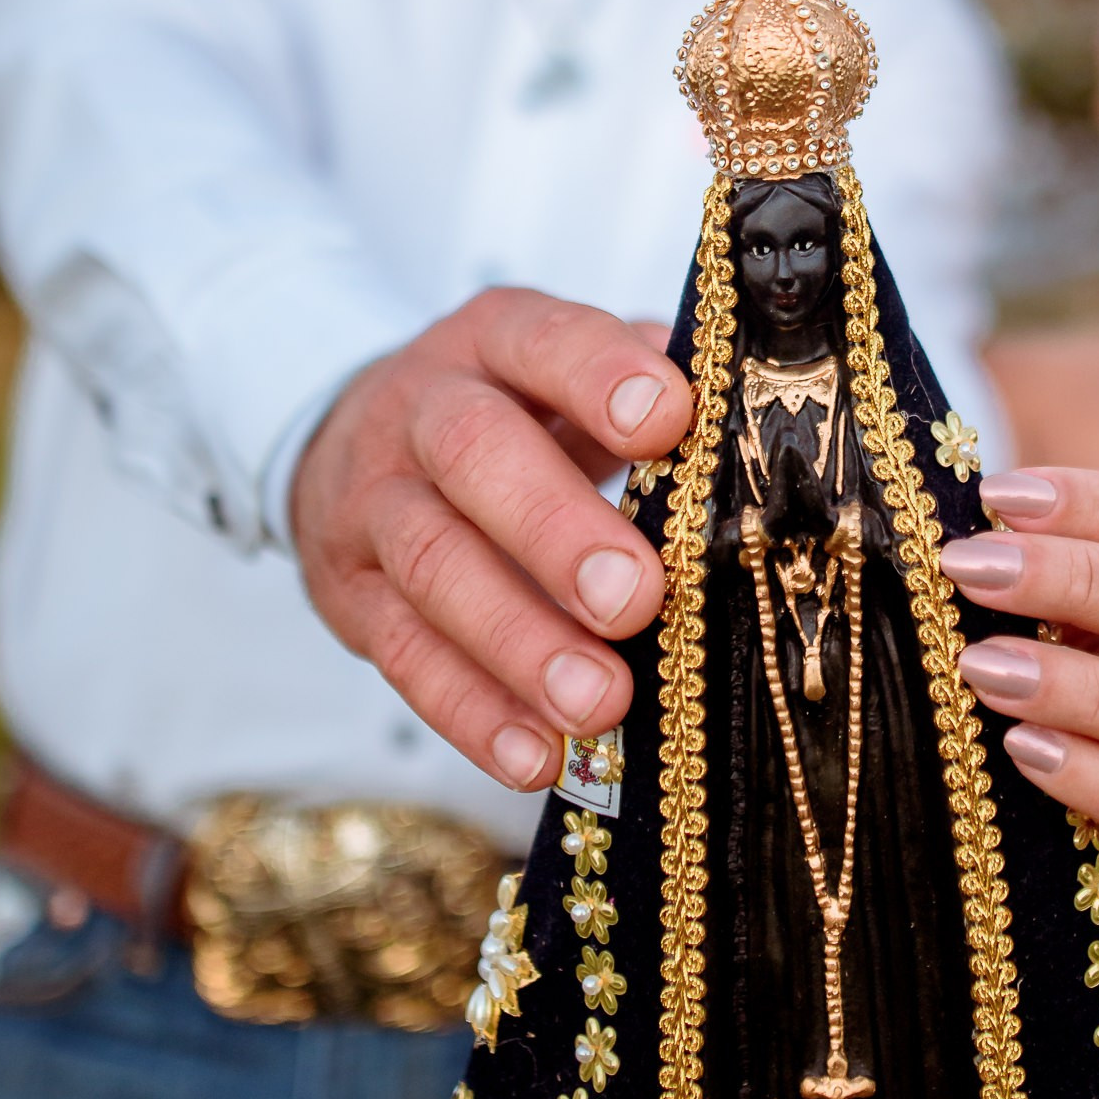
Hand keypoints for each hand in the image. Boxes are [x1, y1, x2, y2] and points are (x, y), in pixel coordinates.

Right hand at [291, 289, 692, 788]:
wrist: (354, 445)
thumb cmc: (511, 417)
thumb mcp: (564, 377)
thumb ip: (647, 393)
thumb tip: (748, 433)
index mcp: (495, 341)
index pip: (543, 340)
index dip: (599, 376)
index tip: (668, 419)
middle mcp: (422, 410)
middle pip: (475, 456)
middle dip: (557, 529)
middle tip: (637, 597)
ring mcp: (375, 503)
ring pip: (436, 565)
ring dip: (520, 642)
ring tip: (598, 703)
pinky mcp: (350, 595)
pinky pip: (405, 657)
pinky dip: (474, 714)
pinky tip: (537, 757)